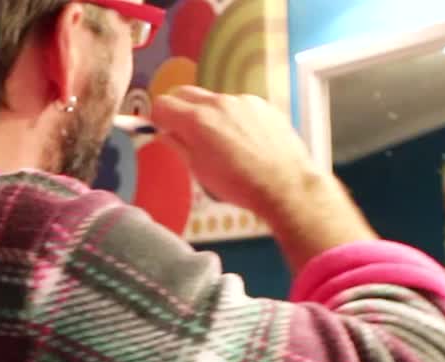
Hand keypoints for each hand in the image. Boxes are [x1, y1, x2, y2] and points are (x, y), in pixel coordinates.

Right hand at [150, 86, 323, 215]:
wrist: (286, 185)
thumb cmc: (240, 186)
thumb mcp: (200, 171)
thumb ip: (179, 146)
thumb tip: (165, 134)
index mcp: (197, 120)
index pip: (162, 103)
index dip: (158, 118)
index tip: (163, 131)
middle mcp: (219, 102)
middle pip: (185, 93)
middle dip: (179, 109)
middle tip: (184, 133)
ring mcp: (243, 101)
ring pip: (214, 100)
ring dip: (209, 115)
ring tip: (223, 144)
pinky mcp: (263, 105)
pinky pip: (239, 106)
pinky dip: (234, 118)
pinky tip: (246, 141)